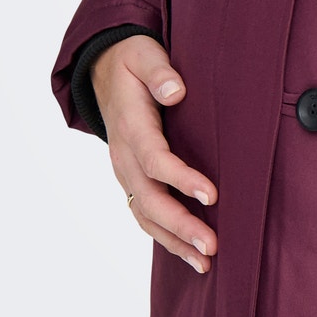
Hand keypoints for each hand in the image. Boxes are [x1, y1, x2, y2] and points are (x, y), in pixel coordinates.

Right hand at [92, 35, 218, 272]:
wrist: (103, 69)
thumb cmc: (132, 61)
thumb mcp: (144, 54)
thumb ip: (159, 72)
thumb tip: (176, 92)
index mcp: (130, 125)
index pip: (154, 159)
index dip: (181, 179)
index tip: (212, 194)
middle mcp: (124, 155)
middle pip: (149, 198)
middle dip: (180, 225)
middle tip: (211, 245)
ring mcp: (125, 171)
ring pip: (145, 214)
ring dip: (174, 240)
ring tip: (205, 261)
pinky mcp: (132, 179)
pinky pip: (145, 213)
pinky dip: (165, 236)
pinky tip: (189, 254)